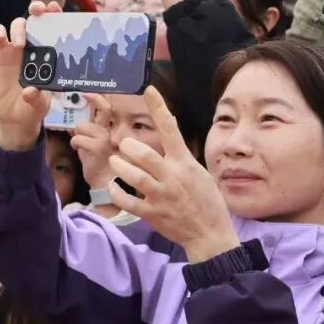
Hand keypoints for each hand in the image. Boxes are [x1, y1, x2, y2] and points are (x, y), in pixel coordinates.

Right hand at [0, 17, 50, 151]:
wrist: (13, 117)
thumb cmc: (32, 108)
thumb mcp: (39, 107)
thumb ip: (36, 99)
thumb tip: (29, 91)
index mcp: (51, 54)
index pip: (56, 29)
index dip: (56, 15)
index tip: (55, 8)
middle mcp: (35, 48)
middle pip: (37, 20)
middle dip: (38, 9)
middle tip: (39, 10)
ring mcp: (16, 49)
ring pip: (18, 25)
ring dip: (19, 28)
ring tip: (20, 44)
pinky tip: (0, 37)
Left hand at [70, 94, 114, 187]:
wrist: (107, 184)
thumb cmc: (100, 166)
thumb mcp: (96, 147)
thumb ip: (88, 134)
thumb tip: (74, 126)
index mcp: (109, 130)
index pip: (106, 108)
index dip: (96, 98)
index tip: (86, 93)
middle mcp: (109, 131)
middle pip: (91, 116)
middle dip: (81, 123)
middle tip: (76, 127)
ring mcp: (104, 138)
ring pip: (81, 126)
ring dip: (77, 136)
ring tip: (80, 147)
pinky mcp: (97, 147)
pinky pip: (78, 139)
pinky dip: (75, 144)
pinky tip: (79, 152)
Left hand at [108, 87, 239, 262]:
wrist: (209, 234)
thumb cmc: (206, 200)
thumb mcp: (199, 171)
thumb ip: (181, 153)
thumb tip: (169, 128)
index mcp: (185, 163)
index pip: (170, 129)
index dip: (159, 108)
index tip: (148, 90)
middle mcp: (172, 177)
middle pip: (145, 155)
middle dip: (129, 146)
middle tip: (123, 143)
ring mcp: (161, 196)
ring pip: (134, 177)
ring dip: (121, 166)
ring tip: (116, 161)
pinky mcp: (152, 214)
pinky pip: (128, 201)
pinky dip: (117, 192)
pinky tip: (114, 186)